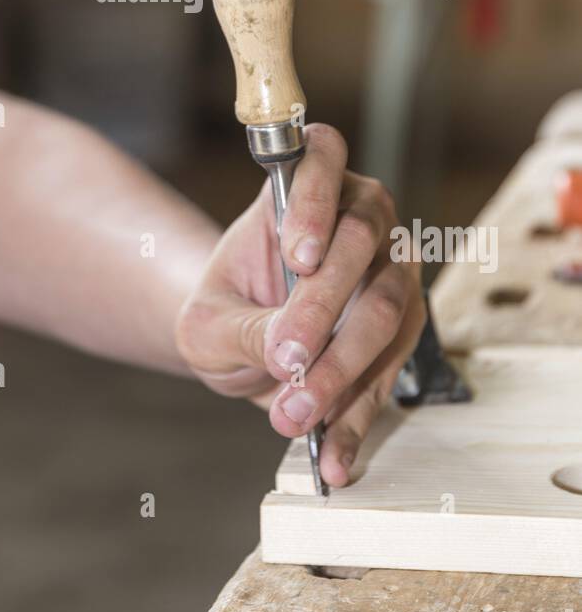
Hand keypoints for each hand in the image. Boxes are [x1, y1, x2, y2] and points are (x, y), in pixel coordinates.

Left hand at [175, 125, 424, 486]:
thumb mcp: (209, 321)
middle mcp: (357, 215)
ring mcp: (389, 269)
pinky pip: (391, 369)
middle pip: (361, 245)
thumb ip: (244, 326)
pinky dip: (358, 415)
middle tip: (285, 360)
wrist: (241, 348)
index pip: (322, 156)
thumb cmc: (224, 311)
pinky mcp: (403, 326)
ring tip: (294, 414)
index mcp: (302, 185)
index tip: (298, 253)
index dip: (316, 198)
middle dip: (322, 310)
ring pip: (385, 310)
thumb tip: (287, 351)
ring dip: (341, 370)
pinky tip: (333, 455)